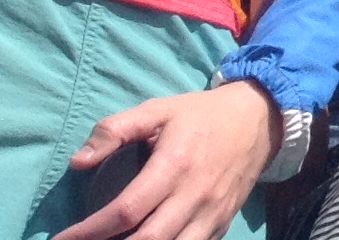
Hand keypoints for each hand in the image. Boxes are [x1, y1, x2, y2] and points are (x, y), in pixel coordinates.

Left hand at [54, 81, 279, 239]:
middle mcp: (194, 194)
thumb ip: (116, 129)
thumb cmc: (201, 115)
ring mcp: (211, 213)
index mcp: (175, 165)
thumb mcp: (159, 110)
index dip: (88, 232)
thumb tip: (77, 161)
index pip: (125, 210)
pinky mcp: (222, 223)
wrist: (261, 118)